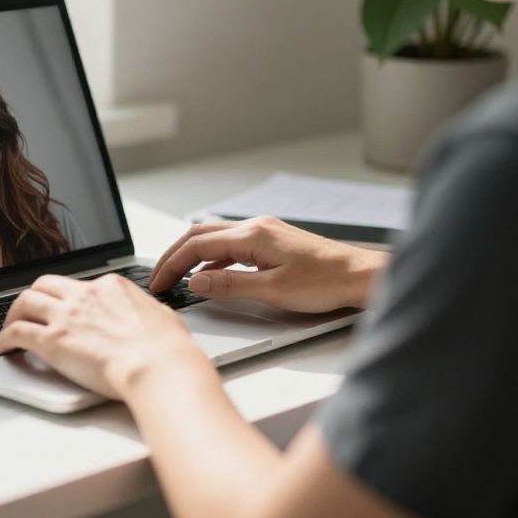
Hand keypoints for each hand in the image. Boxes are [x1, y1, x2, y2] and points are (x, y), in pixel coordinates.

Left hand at [0, 273, 212, 399]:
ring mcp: (66, 316)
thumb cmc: (166, 349)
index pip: (79, 284)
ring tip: (10, 326)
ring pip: (24, 301)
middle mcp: (85, 295)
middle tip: (29, 310)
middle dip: (34, 296)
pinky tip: (4, 346)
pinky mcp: (53, 340)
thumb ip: (146, 312)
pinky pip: (17, 331)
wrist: (157, 367)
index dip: (67, 298)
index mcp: (111, 286)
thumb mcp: (162, 316)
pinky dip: (5, 337)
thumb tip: (148, 315)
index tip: (64, 309)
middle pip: (45, 285)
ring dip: (14, 313)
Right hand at [148, 216, 386, 312]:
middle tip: (158, 278)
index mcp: (252, 235)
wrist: (360, 276)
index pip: (197, 246)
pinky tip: (211, 278)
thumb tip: (197, 283)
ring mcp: (264, 232)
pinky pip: (232, 246)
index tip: (158, 283)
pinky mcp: (272, 241)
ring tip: (177, 279)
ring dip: (192, 257)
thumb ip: (230, 286)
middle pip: (200, 236)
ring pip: (215, 239)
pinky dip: (213, 260)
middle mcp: (256, 227)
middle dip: (174, 256)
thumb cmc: (326, 282)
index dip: (172, 265)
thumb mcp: (273, 291)